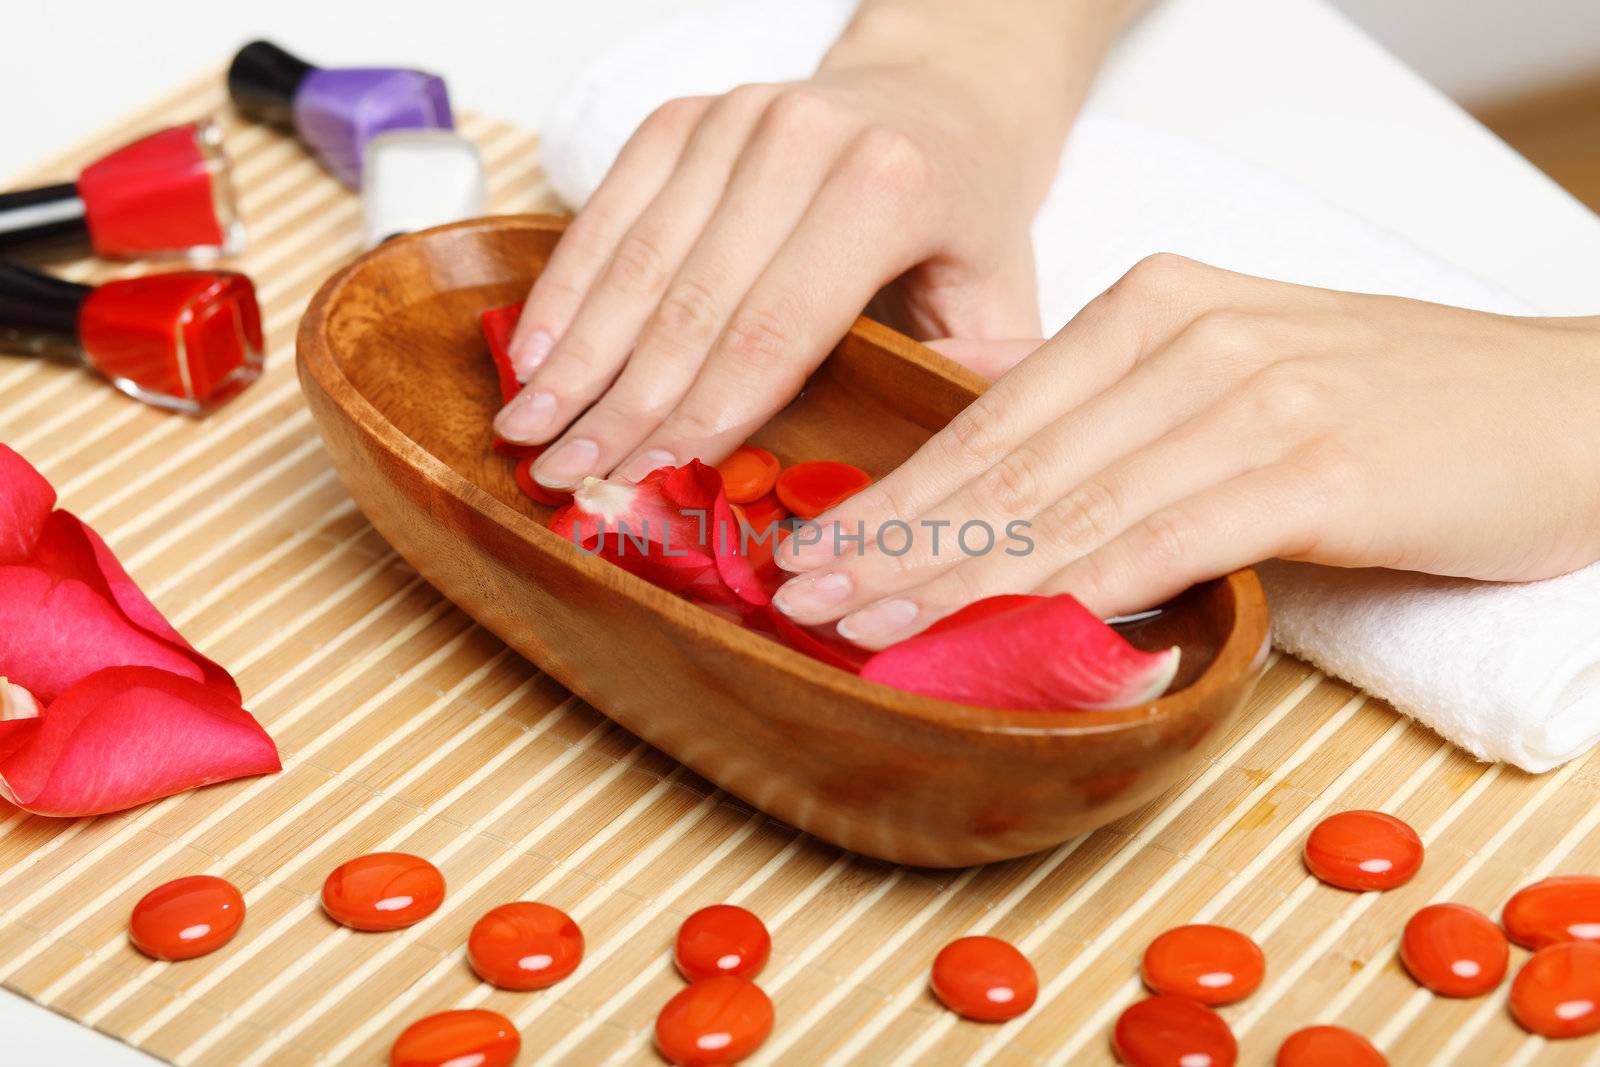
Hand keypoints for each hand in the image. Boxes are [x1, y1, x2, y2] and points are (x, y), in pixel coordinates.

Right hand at [493, 0, 1131, 489]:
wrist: (938, 97)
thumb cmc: (963, 214)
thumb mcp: (1007, 295)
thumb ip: (980, 380)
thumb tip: (929, 478)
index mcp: (887, 189)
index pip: (775, 331)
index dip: (703, 417)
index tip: (644, 484)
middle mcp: (801, 140)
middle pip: (692, 302)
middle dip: (622, 404)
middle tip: (565, 480)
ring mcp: (735, 120)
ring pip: (638, 260)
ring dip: (576, 355)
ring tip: (527, 433)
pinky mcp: (686, 117)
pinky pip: (609, 211)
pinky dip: (567, 287)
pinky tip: (533, 353)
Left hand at [772, 254, 1599, 647]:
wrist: (1569, 406)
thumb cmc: (1398, 408)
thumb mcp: (1237, 393)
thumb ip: (1128, 440)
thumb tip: (1016, 522)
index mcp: (1152, 309)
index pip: (993, 414)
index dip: (897, 491)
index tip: (817, 547)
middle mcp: (1186, 337)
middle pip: (1009, 456)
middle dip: (897, 538)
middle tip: (804, 596)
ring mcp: (1250, 395)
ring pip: (1071, 501)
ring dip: (961, 575)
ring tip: (872, 626)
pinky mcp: (1316, 463)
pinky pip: (1172, 538)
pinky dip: (1087, 592)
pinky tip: (1019, 636)